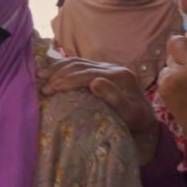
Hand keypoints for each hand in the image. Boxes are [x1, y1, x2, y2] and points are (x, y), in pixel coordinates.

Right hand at [37, 58, 159, 164]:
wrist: (146, 124)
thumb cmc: (137, 124)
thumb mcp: (131, 115)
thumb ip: (116, 99)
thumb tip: (95, 81)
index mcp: (120, 76)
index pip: (87, 74)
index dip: (66, 80)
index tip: (49, 90)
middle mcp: (114, 68)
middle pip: (80, 66)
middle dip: (58, 74)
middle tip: (41, 86)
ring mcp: (107, 68)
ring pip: (78, 62)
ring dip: (57, 67)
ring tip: (40, 75)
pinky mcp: (102, 71)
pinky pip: (79, 64)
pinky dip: (63, 66)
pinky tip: (51, 70)